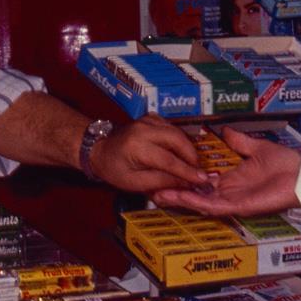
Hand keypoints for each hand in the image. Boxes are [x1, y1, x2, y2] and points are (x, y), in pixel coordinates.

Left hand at [87, 115, 207, 193]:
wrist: (99, 149)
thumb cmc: (114, 169)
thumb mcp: (134, 183)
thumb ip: (160, 182)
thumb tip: (185, 182)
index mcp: (137, 147)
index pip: (168, 160)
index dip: (187, 171)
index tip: (202, 179)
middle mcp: (144, 129)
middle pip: (177, 140)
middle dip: (191, 156)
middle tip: (198, 171)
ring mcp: (148, 120)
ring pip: (177, 132)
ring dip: (187, 148)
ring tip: (191, 165)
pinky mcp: (152, 118)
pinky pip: (172, 128)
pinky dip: (180, 140)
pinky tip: (181, 152)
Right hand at [150, 126, 300, 217]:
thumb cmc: (286, 165)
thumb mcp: (257, 147)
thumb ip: (239, 142)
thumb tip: (224, 132)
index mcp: (232, 180)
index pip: (202, 182)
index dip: (184, 178)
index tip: (165, 171)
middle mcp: (229, 192)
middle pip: (196, 195)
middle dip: (174, 191)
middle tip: (151, 187)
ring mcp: (233, 201)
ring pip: (199, 202)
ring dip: (179, 198)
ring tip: (158, 193)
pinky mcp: (239, 207)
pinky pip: (213, 206)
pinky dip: (195, 202)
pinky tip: (180, 196)